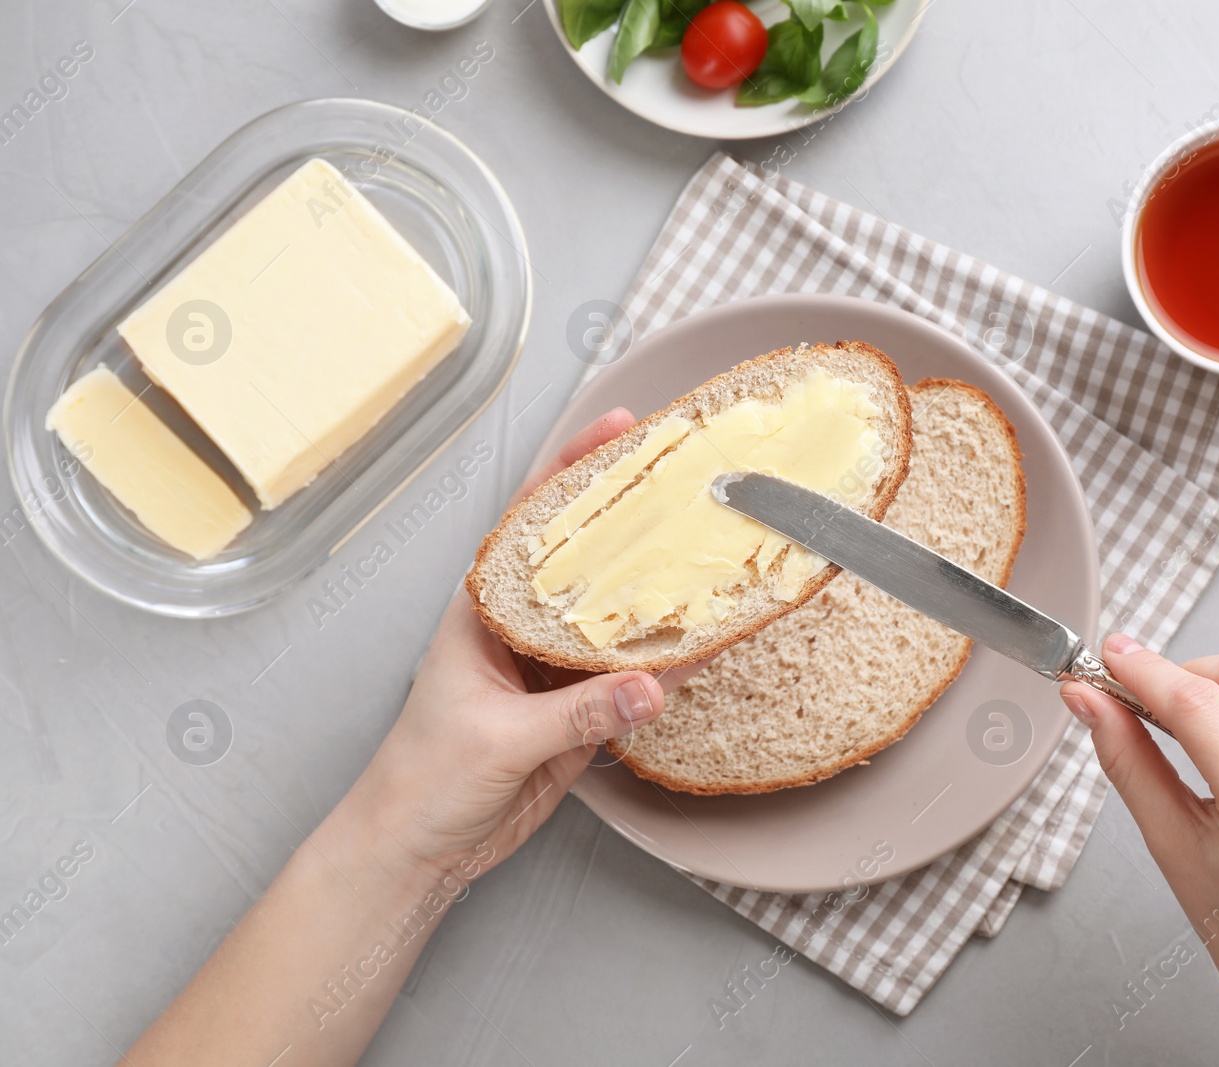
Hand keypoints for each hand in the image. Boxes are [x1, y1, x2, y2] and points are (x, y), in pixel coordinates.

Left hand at [343, 408, 665, 885]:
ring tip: (716, 555)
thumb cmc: (423, 779)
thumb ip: (576, 714)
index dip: (573, 470)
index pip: (532, 521)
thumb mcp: (497, 738)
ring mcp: (557, 670)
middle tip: (690, 480)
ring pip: (620, 618)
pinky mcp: (583, 713)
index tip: (618, 429)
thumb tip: (648, 688)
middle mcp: (525, 628)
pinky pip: (635, 679)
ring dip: (663, 593)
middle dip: (637, 518)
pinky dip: (671, 665)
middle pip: (589, 559)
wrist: (419, 851)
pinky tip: (707, 647)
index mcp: (486, 610)